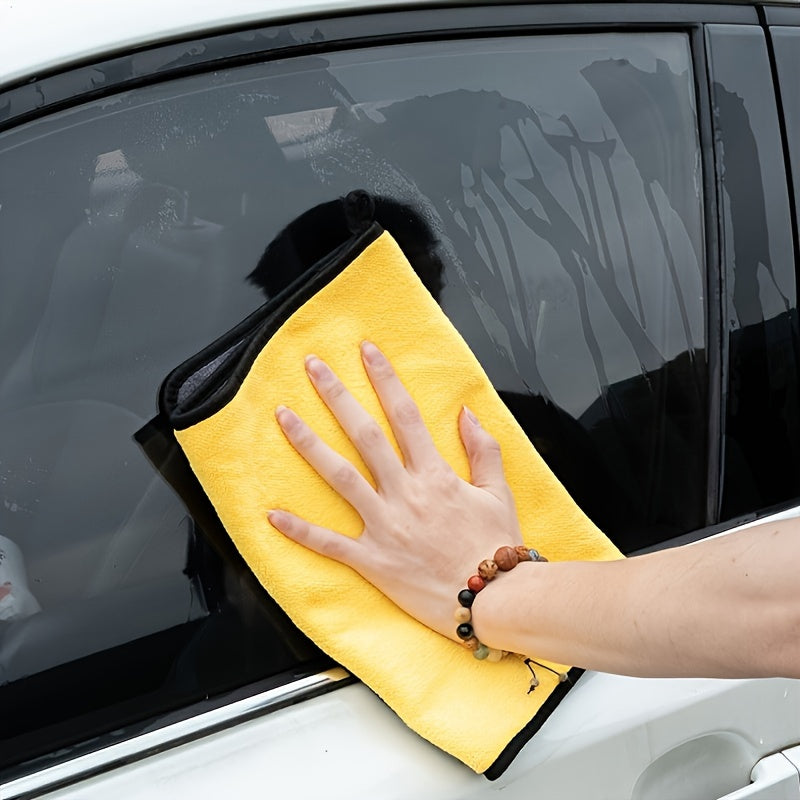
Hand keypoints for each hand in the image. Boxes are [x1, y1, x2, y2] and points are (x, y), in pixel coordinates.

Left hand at [268, 341, 522, 641]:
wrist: (494, 600)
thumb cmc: (496, 547)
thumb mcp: (499, 492)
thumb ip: (483, 449)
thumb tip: (466, 413)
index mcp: (436, 474)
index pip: (405, 414)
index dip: (384, 378)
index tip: (366, 351)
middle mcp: (405, 494)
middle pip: (364, 435)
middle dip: (337, 395)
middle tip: (313, 366)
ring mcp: (385, 526)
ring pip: (339, 477)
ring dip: (309, 444)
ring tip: (283, 416)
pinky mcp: (373, 561)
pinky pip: (329, 544)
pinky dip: (300, 530)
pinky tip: (272, 513)